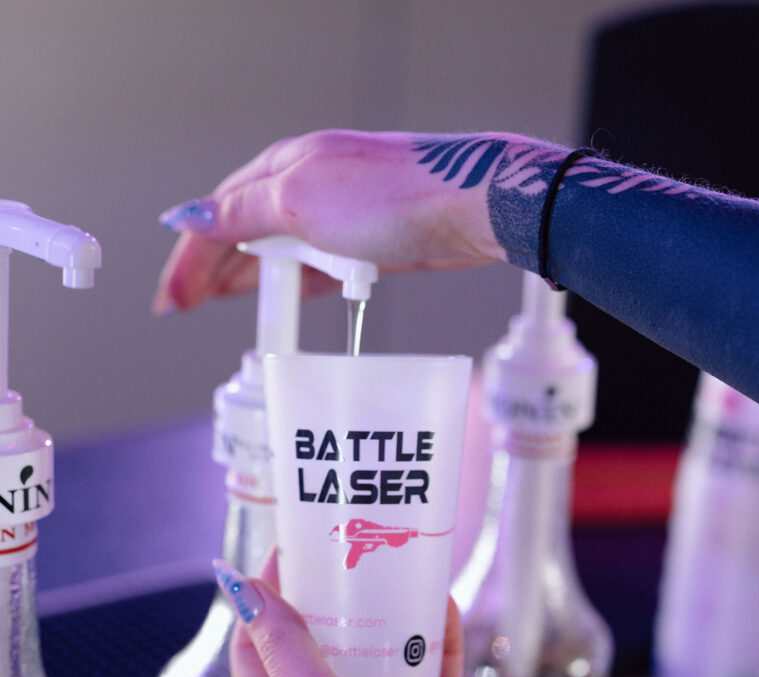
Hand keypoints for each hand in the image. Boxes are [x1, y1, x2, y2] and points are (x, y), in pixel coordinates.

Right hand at [152, 130, 514, 312]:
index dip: (190, 257)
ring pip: (277, 252)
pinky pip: (314, 266)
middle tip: (183, 306)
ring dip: (246, 279)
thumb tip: (189, 215)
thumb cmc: (389, 196)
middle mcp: (306, 187)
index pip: (218, 215)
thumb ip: (243, 214)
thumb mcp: (299, 202)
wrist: (466, 208)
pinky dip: (292, 284)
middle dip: (210, 269)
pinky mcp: (365, 243)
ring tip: (216, 305)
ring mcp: (337, 215)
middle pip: (243, 232)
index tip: (172, 298)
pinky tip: (281, 300)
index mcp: (283, 168)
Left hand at [216, 552, 483, 676]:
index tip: (286, 553)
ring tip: (398, 572)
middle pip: (324, 655)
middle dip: (334, 606)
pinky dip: (436, 651)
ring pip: (382, 668)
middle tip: (348, 552)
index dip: (265, 604)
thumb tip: (242, 588)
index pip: (260, 653)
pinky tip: (442, 609)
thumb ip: (288, 648)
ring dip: (389, 625)